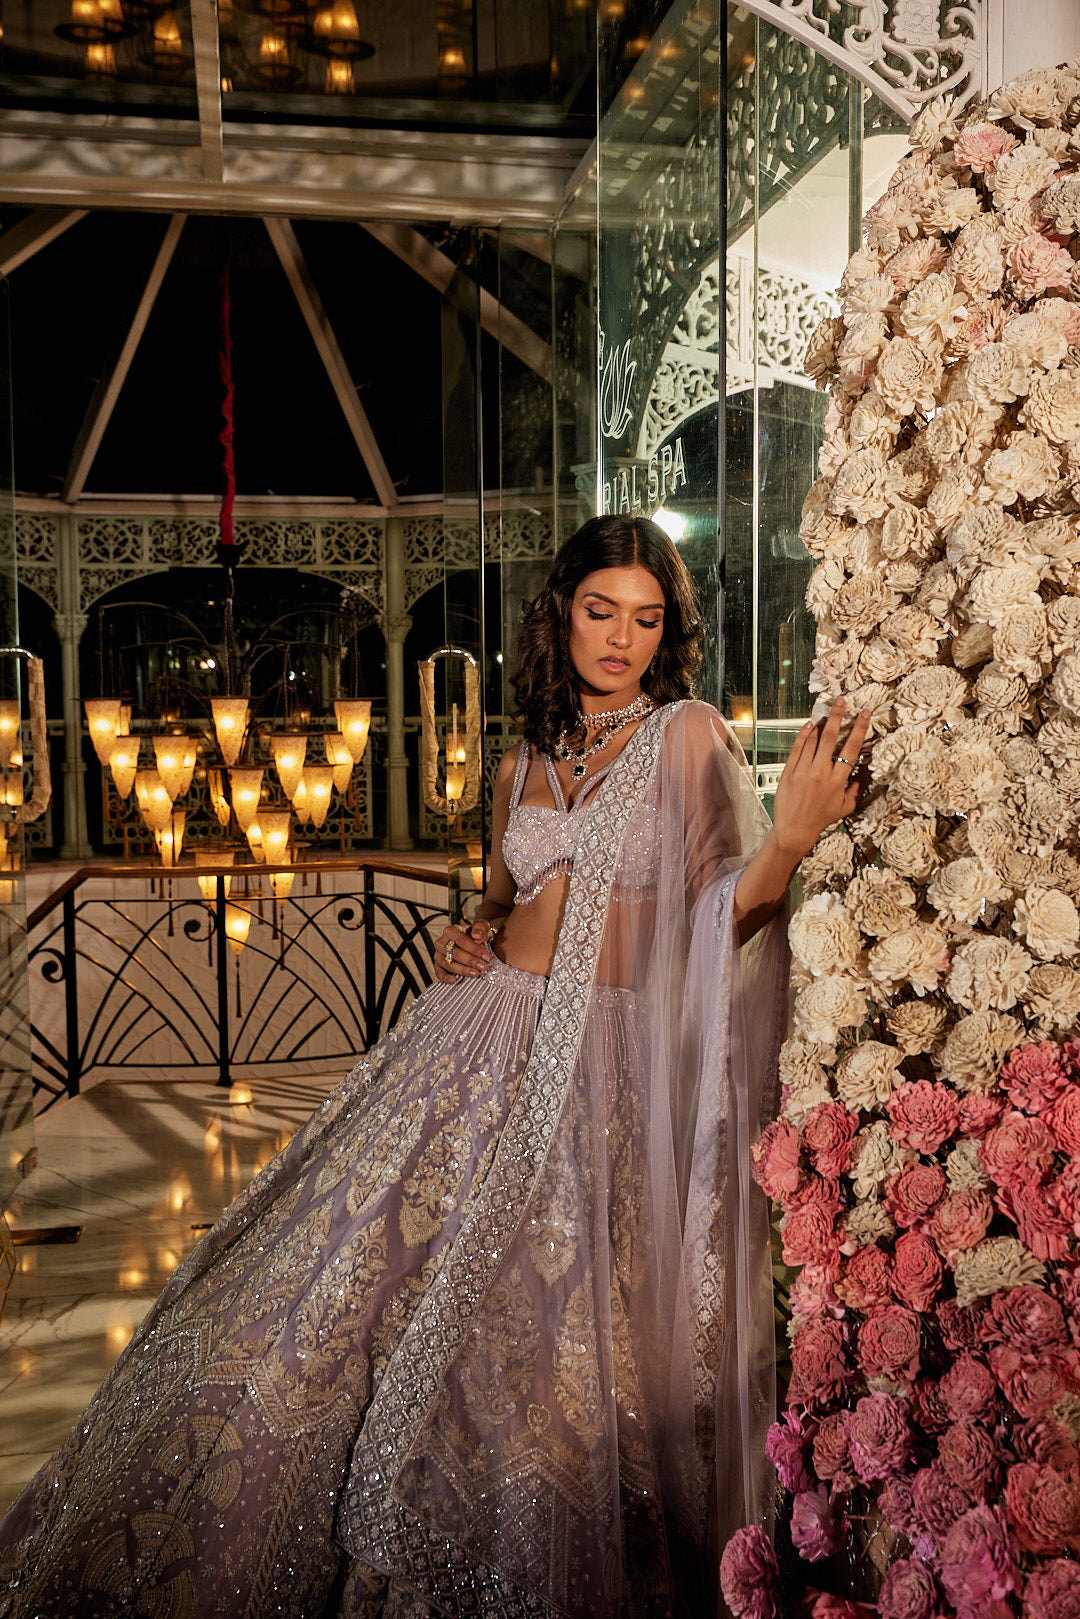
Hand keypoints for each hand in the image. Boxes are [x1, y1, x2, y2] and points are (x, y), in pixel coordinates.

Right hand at [432, 921, 495, 982]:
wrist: (471, 942)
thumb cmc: (476, 935)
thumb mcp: (482, 927)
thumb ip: (481, 927)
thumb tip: (477, 935)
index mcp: (450, 930)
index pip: (461, 940)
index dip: (474, 949)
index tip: (486, 956)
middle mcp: (441, 942)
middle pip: (455, 953)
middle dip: (471, 961)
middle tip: (483, 966)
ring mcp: (438, 954)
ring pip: (448, 964)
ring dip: (463, 970)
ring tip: (476, 973)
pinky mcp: (437, 965)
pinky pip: (439, 973)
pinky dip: (446, 977)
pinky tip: (455, 980)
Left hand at [771, 698, 870, 863]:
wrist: (794, 829)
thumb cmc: (822, 818)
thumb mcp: (846, 806)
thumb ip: (858, 786)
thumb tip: (868, 769)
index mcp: (838, 780)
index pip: (851, 748)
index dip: (859, 728)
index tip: (865, 713)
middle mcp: (820, 773)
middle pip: (830, 737)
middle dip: (838, 716)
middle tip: (842, 700)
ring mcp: (803, 771)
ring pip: (813, 740)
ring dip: (821, 723)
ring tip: (827, 712)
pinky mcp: (789, 771)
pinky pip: (797, 747)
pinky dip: (804, 734)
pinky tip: (810, 725)